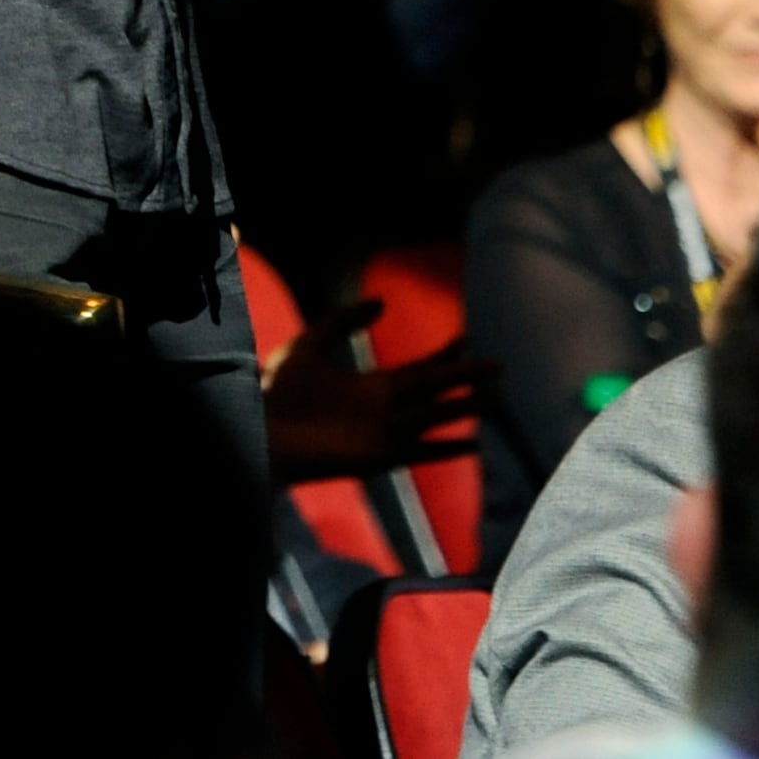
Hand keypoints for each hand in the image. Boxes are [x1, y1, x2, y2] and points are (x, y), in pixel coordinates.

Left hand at [260, 296, 493, 484]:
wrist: (259, 432)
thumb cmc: (277, 393)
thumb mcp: (310, 343)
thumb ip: (342, 321)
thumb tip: (383, 303)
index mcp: (372, 388)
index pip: (418, 371)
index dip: (443, 355)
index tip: (467, 339)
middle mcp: (384, 411)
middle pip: (434, 391)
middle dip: (465, 377)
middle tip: (499, 364)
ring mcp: (383, 434)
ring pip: (434, 417)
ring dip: (465, 408)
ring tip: (496, 398)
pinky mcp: (377, 456)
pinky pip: (420, 451)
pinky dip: (446, 448)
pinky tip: (472, 444)